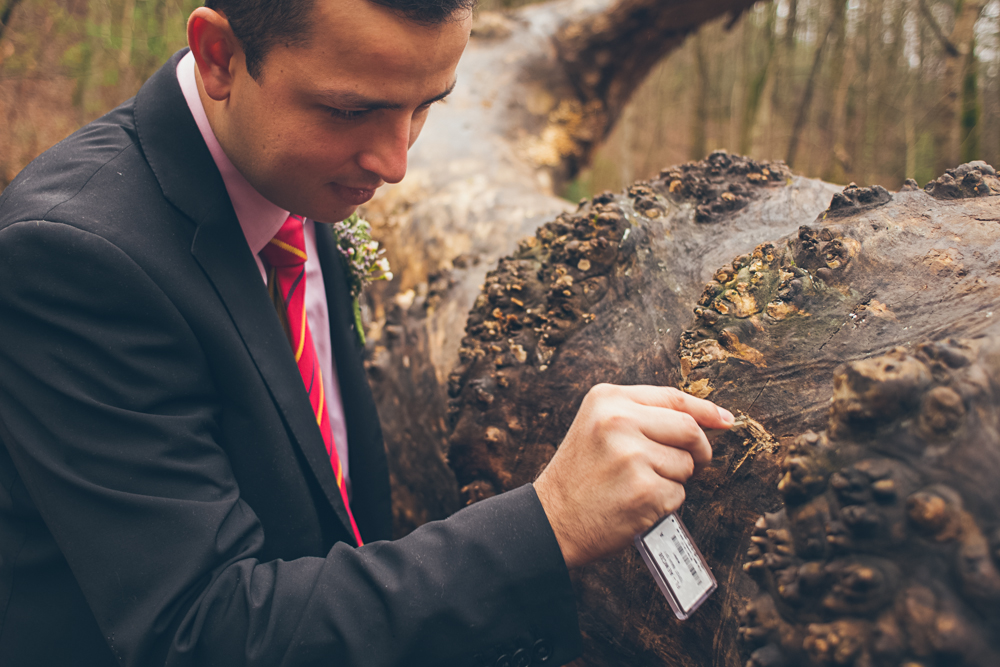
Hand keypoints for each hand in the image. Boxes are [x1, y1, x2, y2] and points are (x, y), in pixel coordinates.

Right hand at [533, 384, 732, 568]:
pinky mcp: (644, 490)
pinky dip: (664, 504)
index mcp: (607, 399)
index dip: (705, 408)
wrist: (551, 519)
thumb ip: (641, 416)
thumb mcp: (598, 427)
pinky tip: (635, 504)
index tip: (725, 419)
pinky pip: (678, 494)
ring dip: (673, 480)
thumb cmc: (580, 476)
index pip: (672, 397)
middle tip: (690, 463)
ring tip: (636, 485)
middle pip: (689, 428)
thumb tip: (704, 419)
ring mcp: (633, 456)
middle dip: (697, 449)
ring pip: (685, 464)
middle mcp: (619, 421)